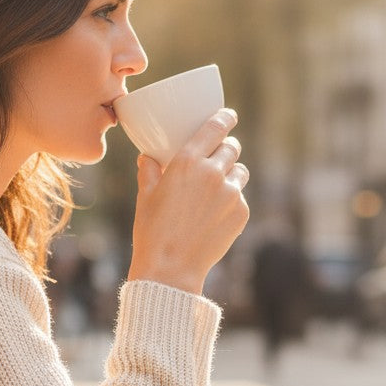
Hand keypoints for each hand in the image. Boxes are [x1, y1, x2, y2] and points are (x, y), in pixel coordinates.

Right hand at [128, 108, 249, 294]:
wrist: (170, 269)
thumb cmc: (152, 233)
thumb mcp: (145, 197)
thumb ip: (149, 171)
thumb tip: (148, 158)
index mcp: (187, 162)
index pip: (216, 127)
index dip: (225, 118)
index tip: (228, 117)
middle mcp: (213, 173)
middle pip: (232, 147)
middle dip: (227, 148)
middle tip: (219, 156)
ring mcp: (230, 193)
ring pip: (240, 172)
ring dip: (232, 174)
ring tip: (218, 188)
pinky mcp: (241, 213)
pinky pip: (240, 198)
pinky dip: (231, 201)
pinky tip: (215, 215)